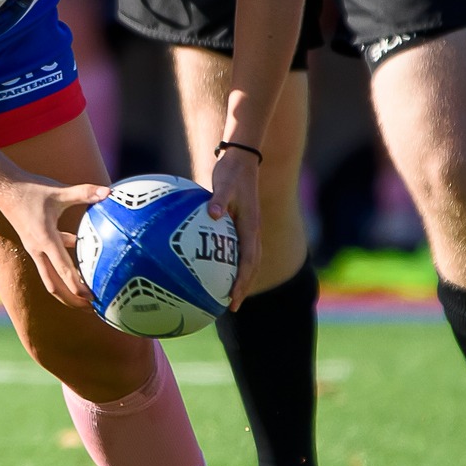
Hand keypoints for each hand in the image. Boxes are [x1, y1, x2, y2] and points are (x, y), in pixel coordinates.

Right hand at [0, 173, 107, 307]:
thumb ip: (84, 192)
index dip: (77, 287)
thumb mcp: (59, 191)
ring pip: (50, 276)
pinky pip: (50, 260)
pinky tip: (81, 253)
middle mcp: (38, 249)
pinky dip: (64, 263)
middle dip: (71, 299)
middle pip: (54, 285)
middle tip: (91, 307)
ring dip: (66, 286)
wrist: (3, 188)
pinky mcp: (34, 243)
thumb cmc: (30, 189)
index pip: (64, 271)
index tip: (92, 298)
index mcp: (46, 240)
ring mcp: (35, 248)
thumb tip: (108, 192)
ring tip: (85, 293)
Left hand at [208, 145, 263, 308]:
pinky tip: (213, 269)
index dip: (242, 281)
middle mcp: (252, 231)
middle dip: (243, 287)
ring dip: (240, 278)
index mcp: (250, 226)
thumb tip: (213, 214)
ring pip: (247, 260)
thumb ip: (219, 200)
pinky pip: (237, 249)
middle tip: (230, 306)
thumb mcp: (224, 184)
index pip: (249, 261)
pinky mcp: (240, 225)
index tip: (233, 298)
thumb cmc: (232, 171)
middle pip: (251, 266)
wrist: (241, 159)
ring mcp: (247, 229)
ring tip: (226, 296)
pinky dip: (230, 263)